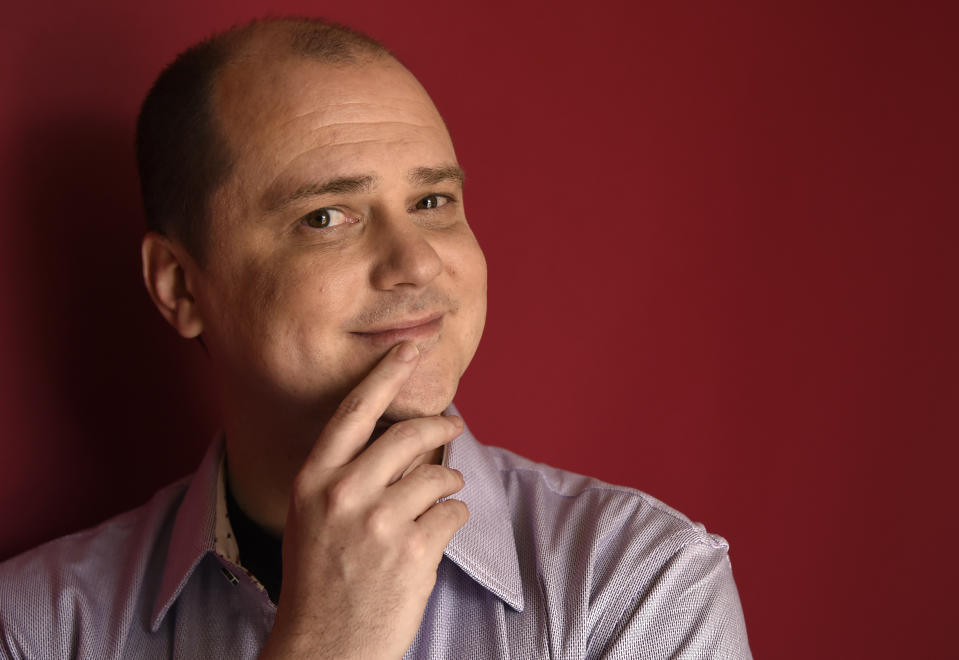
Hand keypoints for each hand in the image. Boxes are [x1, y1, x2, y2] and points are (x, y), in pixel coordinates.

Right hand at [258, 341, 468, 659]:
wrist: (325, 647)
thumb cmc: (319, 579)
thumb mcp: (311, 517)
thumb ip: (346, 475)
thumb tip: (401, 439)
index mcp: (312, 480)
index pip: (353, 411)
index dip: (385, 374)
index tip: (409, 348)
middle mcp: (342, 493)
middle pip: (408, 435)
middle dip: (440, 426)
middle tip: (454, 424)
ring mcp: (379, 522)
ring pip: (438, 475)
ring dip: (448, 482)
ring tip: (442, 496)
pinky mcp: (413, 550)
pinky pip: (452, 512)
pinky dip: (452, 518)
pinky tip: (436, 534)